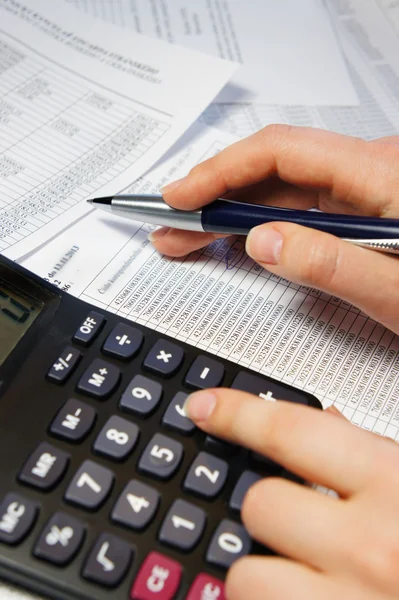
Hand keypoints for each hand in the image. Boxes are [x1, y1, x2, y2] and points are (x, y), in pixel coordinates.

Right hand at [149, 125, 398, 334]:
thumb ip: (333, 265)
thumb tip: (261, 241)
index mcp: (381, 175)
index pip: (281, 152)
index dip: (221, 170)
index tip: (181, 196)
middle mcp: (369, 172)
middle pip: (272, 171)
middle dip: (214, 200)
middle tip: (171, 229)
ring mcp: (363, 190)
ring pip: (281, 189)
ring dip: (230, 214)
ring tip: (189, 238)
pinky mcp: (359, 210)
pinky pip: (298, 207)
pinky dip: (259, 224)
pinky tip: (233, 240)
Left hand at [184, 389, 398, 598]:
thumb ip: (380, 454)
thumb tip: (325, 425)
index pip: (292, 431)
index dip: (239, 412)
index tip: (206, 407)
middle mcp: (374, 551)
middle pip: (261, 504)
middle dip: (277, 510)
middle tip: (311, 523)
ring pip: (247, 576)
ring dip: (269, 574)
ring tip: (312, 578)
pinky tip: (312, 599)